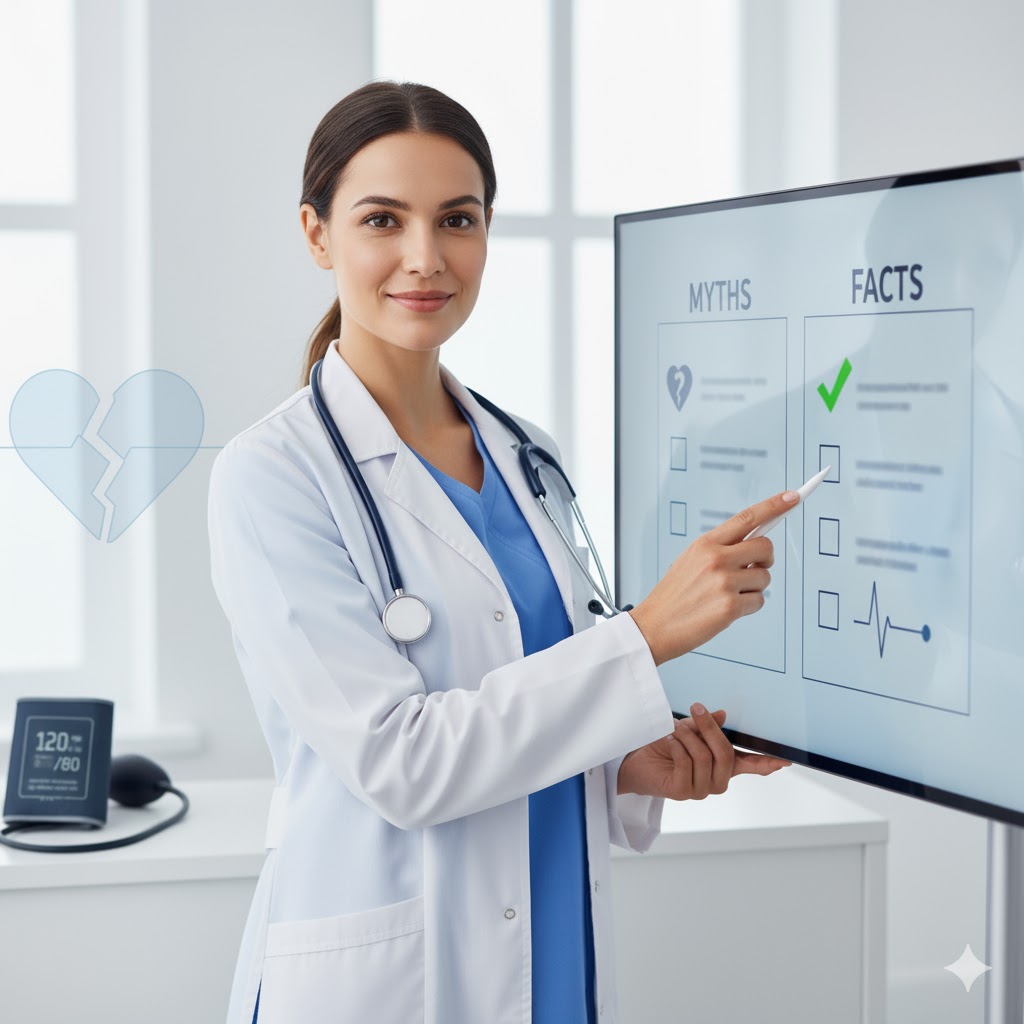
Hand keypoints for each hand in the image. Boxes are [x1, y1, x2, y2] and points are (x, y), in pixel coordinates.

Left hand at [616, 704, 791, 798]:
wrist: (634, 759)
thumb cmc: (664, 744)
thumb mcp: (689, 729)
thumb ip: (707, 726)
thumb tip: (722, 715)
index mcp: (721, 766)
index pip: (749, 766)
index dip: (767, 764)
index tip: (785, 761)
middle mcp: (715, 781)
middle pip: (725, 755)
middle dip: (710, 729)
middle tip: (697, 708)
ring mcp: (699, 789)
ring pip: (703, 757)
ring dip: (687, 736)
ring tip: (674, 728)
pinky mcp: (681, 791)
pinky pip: (685, 763)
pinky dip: (675, 746)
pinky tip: (667, 741)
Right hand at [628, 490, 797, 665]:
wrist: (653, 626)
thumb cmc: (674, 595)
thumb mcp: (691, 560)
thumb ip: (721, 549)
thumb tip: (757, 543)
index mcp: (705, 544)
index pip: (747, 518)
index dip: (773, 506)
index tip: (792, 497)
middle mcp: (715, 558)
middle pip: (765, 547)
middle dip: (765, 560)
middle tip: (753, 570)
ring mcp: (724, 582)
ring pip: (765, 577)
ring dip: (754, 588)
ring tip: (727, 596)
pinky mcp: (730, 607)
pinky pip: (759, 601)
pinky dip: (749, 607)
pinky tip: (726, 611)